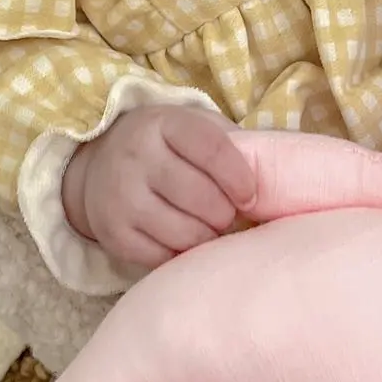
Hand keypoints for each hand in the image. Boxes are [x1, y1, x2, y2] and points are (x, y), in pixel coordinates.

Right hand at [62, 105, 255, 267]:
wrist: (98, 168)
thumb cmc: (167, 151)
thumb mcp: (194, 129)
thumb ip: (233, 144)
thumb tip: (283, 175)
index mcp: (162, 124)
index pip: (213, 150)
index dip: (240, 179)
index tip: (250, 197)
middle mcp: (136, 156)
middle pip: (204, 200)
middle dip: (225, 213)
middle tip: (224, 214)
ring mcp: (120, 197)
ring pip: (188, 233)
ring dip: (208, 237)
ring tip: (206, 227)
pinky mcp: (114, 234)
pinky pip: (165, 257)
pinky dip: (182, 254)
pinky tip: (181, 239)